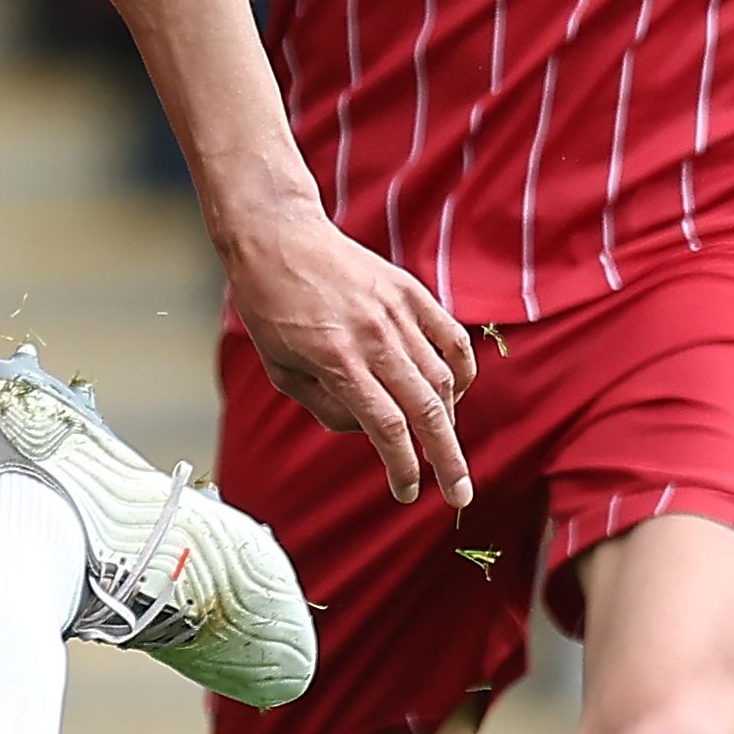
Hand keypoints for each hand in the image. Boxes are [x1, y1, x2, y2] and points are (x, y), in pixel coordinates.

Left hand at [221, 211, 475, 507]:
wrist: (279, 238)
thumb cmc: (271, 308)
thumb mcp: (280, 368)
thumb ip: (326, 405)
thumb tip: (370, 431)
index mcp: (337, 360)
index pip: (385, 427)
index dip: (402, 467)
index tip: (406, 492)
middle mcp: (374, 338)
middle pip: (426, 411)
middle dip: (446, 459)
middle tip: (459, 495)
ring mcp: (398, 312)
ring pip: (443, 379)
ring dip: (447, 419)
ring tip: (440, 441)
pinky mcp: (412, 292)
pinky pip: (452, 340)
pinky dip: (462, 372)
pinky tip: (457, 393)